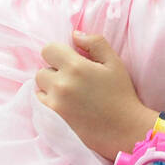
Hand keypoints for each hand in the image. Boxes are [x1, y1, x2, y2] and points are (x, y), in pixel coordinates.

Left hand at [36, 31, 154, 158]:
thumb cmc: (121, 94)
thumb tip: (75, 35)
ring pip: (39, 88)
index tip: (68, 60)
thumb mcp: (114, 62)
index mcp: (75, 66)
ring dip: (50, 87)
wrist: (124, 129)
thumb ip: (95, 43)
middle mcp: (61, 84)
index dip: (58, 53)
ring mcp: (55, 103)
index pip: (48, 49)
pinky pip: (40, 104)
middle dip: (54, 71)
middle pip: (41, 70)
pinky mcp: (53, 119)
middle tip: (72, 79)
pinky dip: (49, 102)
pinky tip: (65, 105)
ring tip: (69, 94)